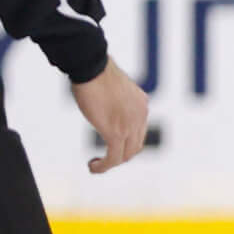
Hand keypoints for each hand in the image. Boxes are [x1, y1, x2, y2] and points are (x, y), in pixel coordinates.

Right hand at [73, 58, 149, 173]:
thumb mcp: (111, 86)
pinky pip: (113, 158)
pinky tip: (93, 166)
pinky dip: (103, 166)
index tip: (110, 144)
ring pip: (125, 155)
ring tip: (96, 165)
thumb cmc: (95, 71)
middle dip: (120, 155)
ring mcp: (130, 126)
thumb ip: (113, 99)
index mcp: (141, 103)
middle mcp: (141, 115)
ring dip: (111, 163)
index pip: (139, 131)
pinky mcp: (116, 133)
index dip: (126, 142)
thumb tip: (103, 101)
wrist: (92, 67)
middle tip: (103, 158)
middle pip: (135, 146)